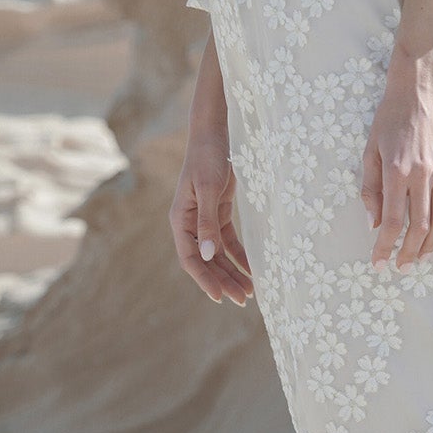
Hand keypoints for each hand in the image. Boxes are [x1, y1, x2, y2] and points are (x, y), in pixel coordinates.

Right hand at [170, 133, 254, 305]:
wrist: (214, 133)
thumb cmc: (208, 156)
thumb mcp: (209, 188)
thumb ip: (208, 222)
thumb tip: (209, 255)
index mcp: (180, 220)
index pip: (191, 258)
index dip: (205, 279)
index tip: (220, 297)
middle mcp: (189, 223)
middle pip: (206, 260)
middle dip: (223, 280)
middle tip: (242, 299)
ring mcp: (204, 219)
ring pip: (218, 253)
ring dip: (232, 271)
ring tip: (249, 291)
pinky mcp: (218, 211)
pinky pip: (227, 240)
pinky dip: (239, 254)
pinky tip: (251, 268)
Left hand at [361, 51, 432, 268]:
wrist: (422, 86)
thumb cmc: (390, 115)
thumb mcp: (370, 149)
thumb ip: (371, 188)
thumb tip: (374, 222)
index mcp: (396, 171)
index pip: (391, 221)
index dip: (385, 247)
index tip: (378, 263)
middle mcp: (422, 174)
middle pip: (419, 226)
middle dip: (408, 252)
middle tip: (401, 266)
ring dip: (430, 244)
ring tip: (420, 257)